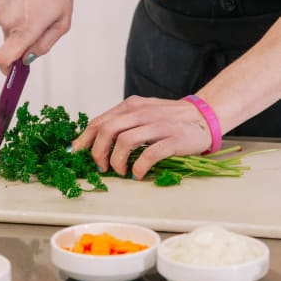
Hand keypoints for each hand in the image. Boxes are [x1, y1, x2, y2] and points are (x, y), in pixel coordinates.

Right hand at [0, 0, 72, 73]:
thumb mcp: (62, 22)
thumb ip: (44, 45)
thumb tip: (28, 59)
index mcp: (25, 28)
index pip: (4, 59)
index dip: (7, 70)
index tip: (13, 73)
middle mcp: (8, 21)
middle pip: (12, 48)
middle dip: (24, 45)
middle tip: (42, 26)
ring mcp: (0, 12)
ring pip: (9, 34)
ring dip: (22, 29)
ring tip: (36, 8)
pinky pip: (7, 21)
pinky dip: (17, 18)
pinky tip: (28, 1)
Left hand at [72, 96, 211, 178]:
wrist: (204, 115)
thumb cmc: (169, 119)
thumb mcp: (142, 113)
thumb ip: (121, 123)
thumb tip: (93, 141)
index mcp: (131, 106)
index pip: (99, 121)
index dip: (84, 139)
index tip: (76, 154)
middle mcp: (142, 112)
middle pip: (107, 130)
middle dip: (98, 152)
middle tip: (101, 167)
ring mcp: (158, 125)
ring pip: (125, 142)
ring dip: (117, 162)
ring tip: (121, 171)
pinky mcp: (173, 139)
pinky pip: (149, 154)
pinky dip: (138, 167)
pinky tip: (137, 174)